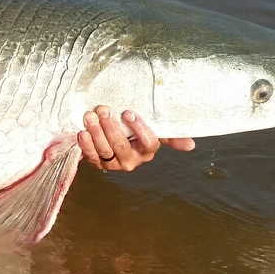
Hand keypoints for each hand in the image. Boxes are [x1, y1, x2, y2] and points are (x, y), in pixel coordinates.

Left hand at [79, 105, 194, 171]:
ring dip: (96, 133)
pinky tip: (82, 132)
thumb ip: (170, 135)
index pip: (148, 143)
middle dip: (112, 128)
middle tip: (103, 110)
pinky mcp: (98, 163)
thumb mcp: (153, 130)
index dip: (139, 129)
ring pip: (105, 150)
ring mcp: (113, 163)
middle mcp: (131, 160)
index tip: (129, 113)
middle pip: (122, 146)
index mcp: (147, 151)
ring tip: (90, 116)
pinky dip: (86, 145)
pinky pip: (91, 156)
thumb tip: (192, 145)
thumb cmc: (135, 131)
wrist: (114, 137)